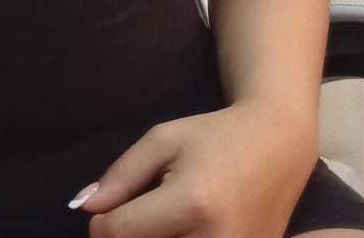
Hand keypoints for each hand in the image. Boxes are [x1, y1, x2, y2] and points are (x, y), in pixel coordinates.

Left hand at [71, 101, 317, 236]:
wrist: (280, 147)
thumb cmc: (217, 136)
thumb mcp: (163, 140)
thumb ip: (121, 176)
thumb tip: (84, 208)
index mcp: (190, 205)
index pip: (119, 233)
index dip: (100, 222)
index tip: (106, 208)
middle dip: (127, 237)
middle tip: (134, 217)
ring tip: (160, 222)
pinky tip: (183, 231)